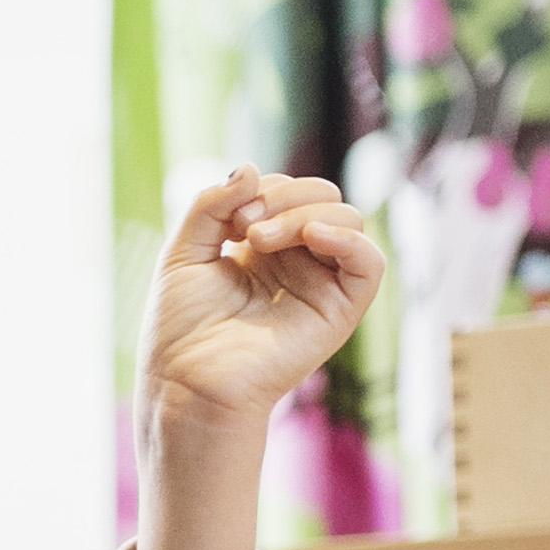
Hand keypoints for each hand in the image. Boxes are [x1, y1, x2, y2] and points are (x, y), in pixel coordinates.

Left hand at [139, 167, 383, 438]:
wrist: (186, 382)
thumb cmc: (179, 328)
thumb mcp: (184, 251)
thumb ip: (210, 205)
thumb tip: (250, 167)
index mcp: (263, 248)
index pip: (287, 190)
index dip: (262, 188)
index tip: (227, 216)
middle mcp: (297, 263)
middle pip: (322, 197)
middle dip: (285, 195)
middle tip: (245, 225)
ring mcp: (320, 285)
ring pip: (347, 219)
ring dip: (304, 213)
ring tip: (259, 239)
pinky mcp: (339, 311)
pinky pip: (370, 263)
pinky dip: (347, 239)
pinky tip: (311, 237)